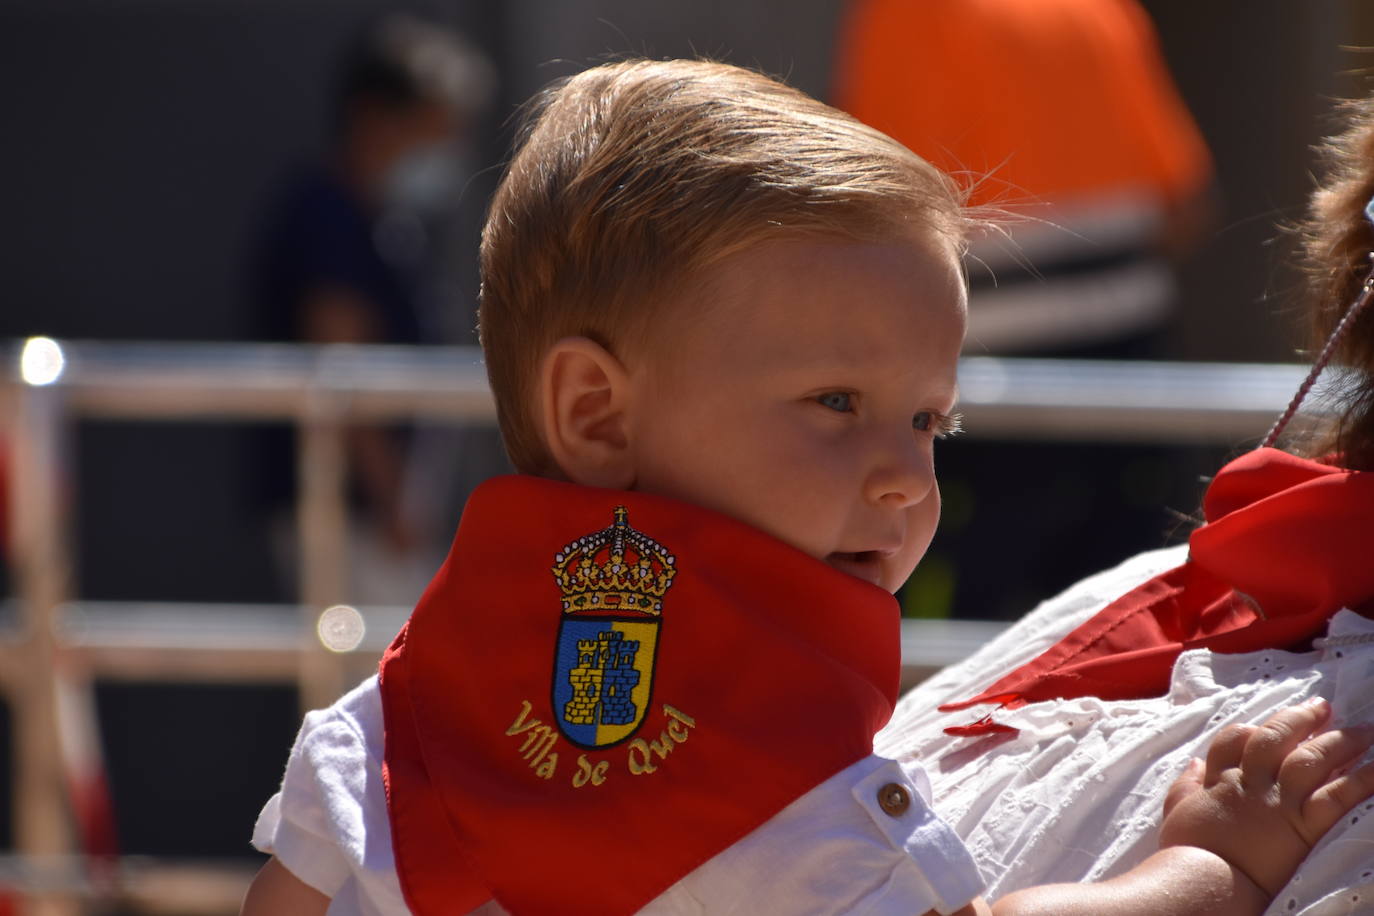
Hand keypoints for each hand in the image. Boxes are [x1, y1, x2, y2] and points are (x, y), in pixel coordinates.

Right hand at [1159, 697, 1373, 898]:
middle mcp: (1252, 782)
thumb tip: (1194, 763)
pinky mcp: (1303, 826)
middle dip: (1301, 719)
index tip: (1270, 722)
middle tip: (1323, 707)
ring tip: (1363, 730)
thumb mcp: (1177, 810)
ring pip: (1311, 759)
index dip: (1255, 727)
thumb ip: (1187, 783)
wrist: (1205, 879)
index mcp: (1220, 778)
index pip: (1236, 739)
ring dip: (1339, 741)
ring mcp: (1278, 801)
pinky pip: (1336, 796)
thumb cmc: (1188, 849)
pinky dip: (1361, 781)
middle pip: (1277, 738)